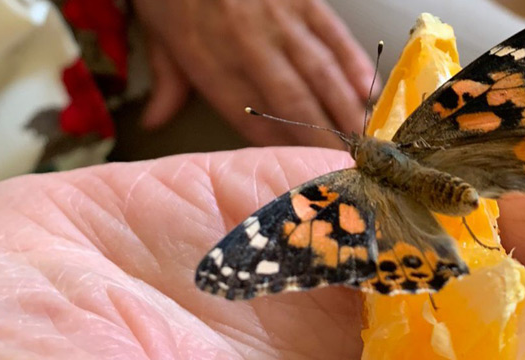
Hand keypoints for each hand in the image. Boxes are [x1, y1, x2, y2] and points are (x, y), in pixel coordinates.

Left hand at [133, 0, 375, 148]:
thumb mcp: (158, 31)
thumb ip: (167, 80)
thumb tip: (154, 121)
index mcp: (210, 61)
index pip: (251, 120)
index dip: (279, 151)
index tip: (301, 176)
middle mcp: (249, 44)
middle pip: (294, 104)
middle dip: (323, 142)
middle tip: (349, 172)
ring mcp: (281, 18)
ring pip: (321, 75)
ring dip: (346, 112)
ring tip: (365, 143)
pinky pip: (335, 37)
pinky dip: (355, 66)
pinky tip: (370, 93)